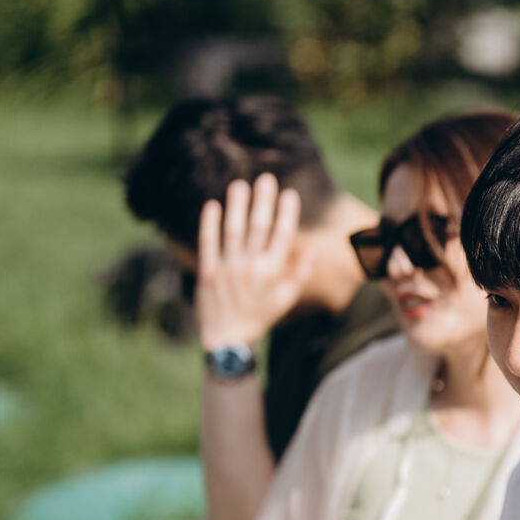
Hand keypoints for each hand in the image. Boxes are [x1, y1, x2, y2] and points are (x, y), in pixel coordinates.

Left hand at [196, 174, 318, 349]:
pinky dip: (210, 224)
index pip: (282, 237)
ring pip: (233, 231)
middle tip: (266, 179)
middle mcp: (251, 268)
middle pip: (258, 228)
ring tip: (240, 184)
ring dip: (237, 206)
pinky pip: (208, 243)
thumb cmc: (260, 316)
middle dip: (263, 202)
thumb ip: (299, 274)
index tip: (289, 194)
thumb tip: (311, 250)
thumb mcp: (286, 300)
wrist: (229, 340)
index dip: (286, 214)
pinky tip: (212, 205)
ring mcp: (227, 269)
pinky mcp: (207, 272)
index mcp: (272, 274)